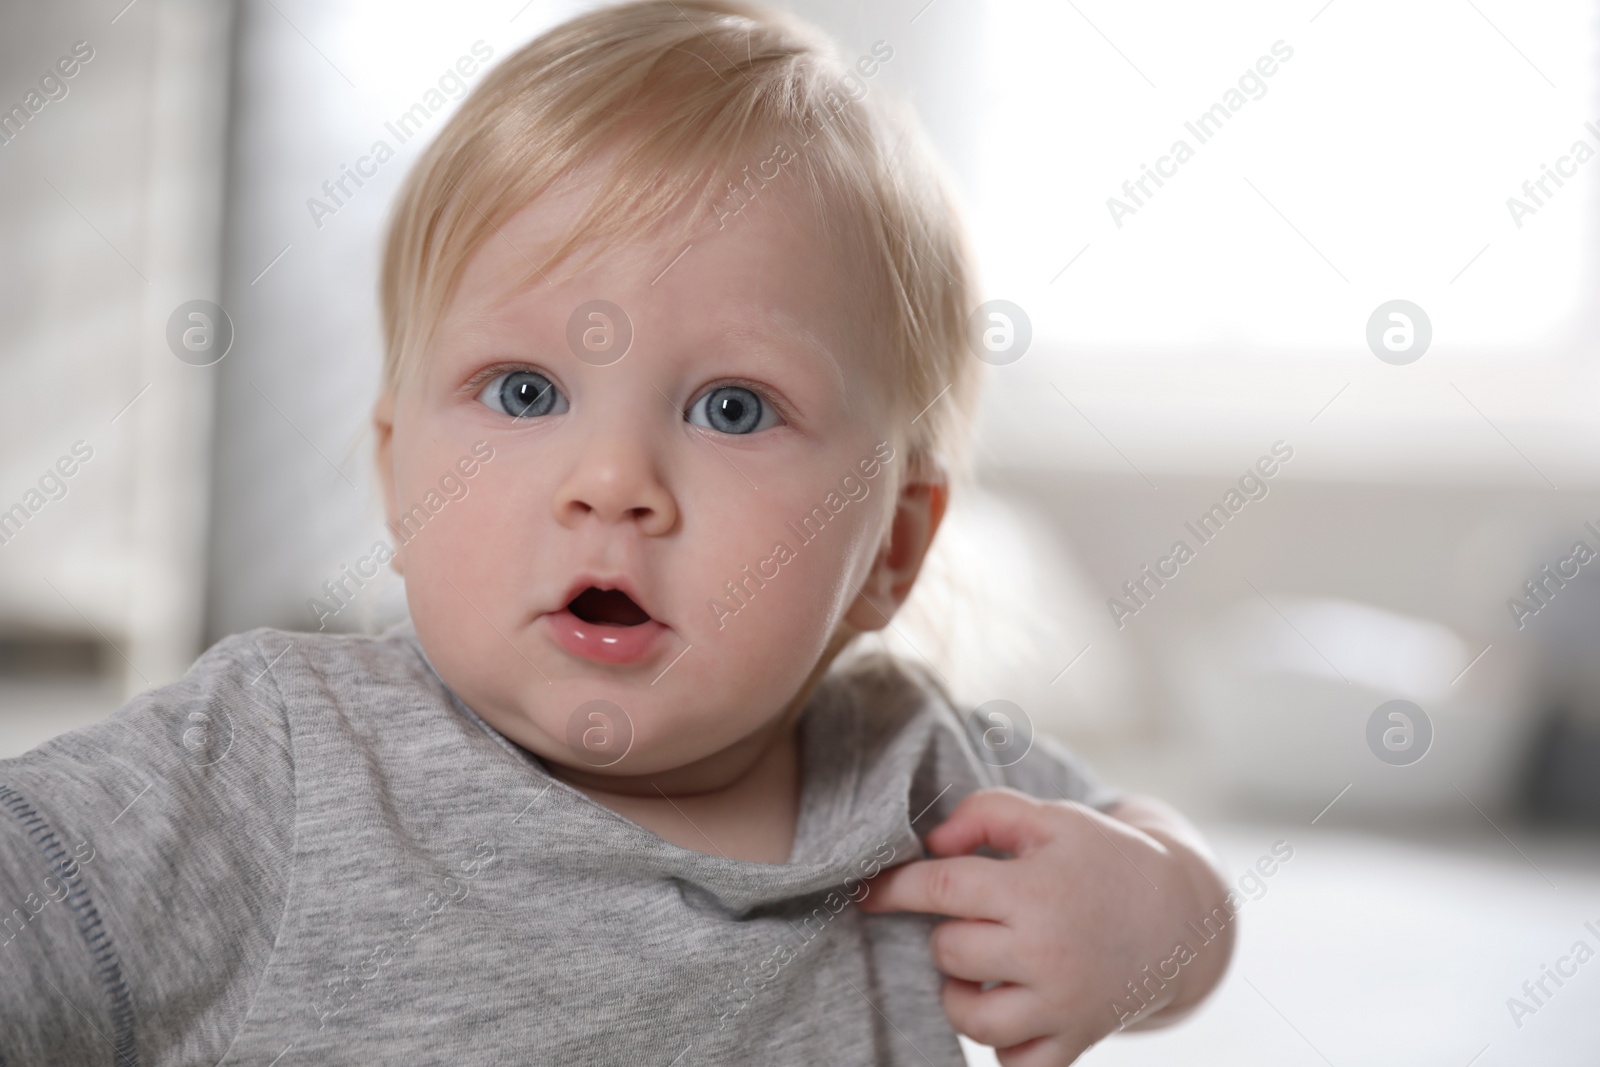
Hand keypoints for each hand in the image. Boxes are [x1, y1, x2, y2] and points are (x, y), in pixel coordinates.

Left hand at [860, 788, 1232, 1064]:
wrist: (1180, 918)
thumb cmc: (1103, 859)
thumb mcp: (1050, 818)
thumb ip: (984, 814)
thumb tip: (932, 845)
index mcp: (1035, 891)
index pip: (938, 889)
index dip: (893, 888)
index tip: (868, 891)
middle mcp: (1046, 954)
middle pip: (948, 951)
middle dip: (947, 932)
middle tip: (974, 918)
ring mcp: (1062, 1006)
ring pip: (969, 1017)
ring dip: (959, 991)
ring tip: (981, 965)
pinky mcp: (1075, 1042)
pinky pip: (1012, 1062)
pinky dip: (1001, 1041)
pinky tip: (1010, 1005)